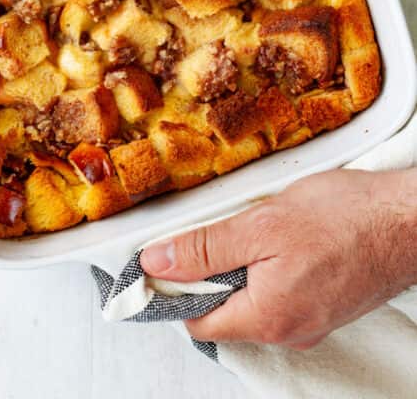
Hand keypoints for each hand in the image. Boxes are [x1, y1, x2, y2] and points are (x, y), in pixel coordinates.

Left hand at [140, 168, 416, 348]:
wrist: (407, 220)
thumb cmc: (347, 219)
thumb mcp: (262, 225)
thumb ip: (205, 248)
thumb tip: (157, 262)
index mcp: (266, 318)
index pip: (195, 319)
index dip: (173, 286)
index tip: (162, 253)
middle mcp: (287, 330)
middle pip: (221, 309)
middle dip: (210, 270)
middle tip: (219, 226)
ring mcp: (309, 320)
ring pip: (250, 298)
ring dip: (241, 263)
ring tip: (255, 226)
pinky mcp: (324, 305)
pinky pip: (278, 291)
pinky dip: (267, 265)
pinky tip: (280, 235)